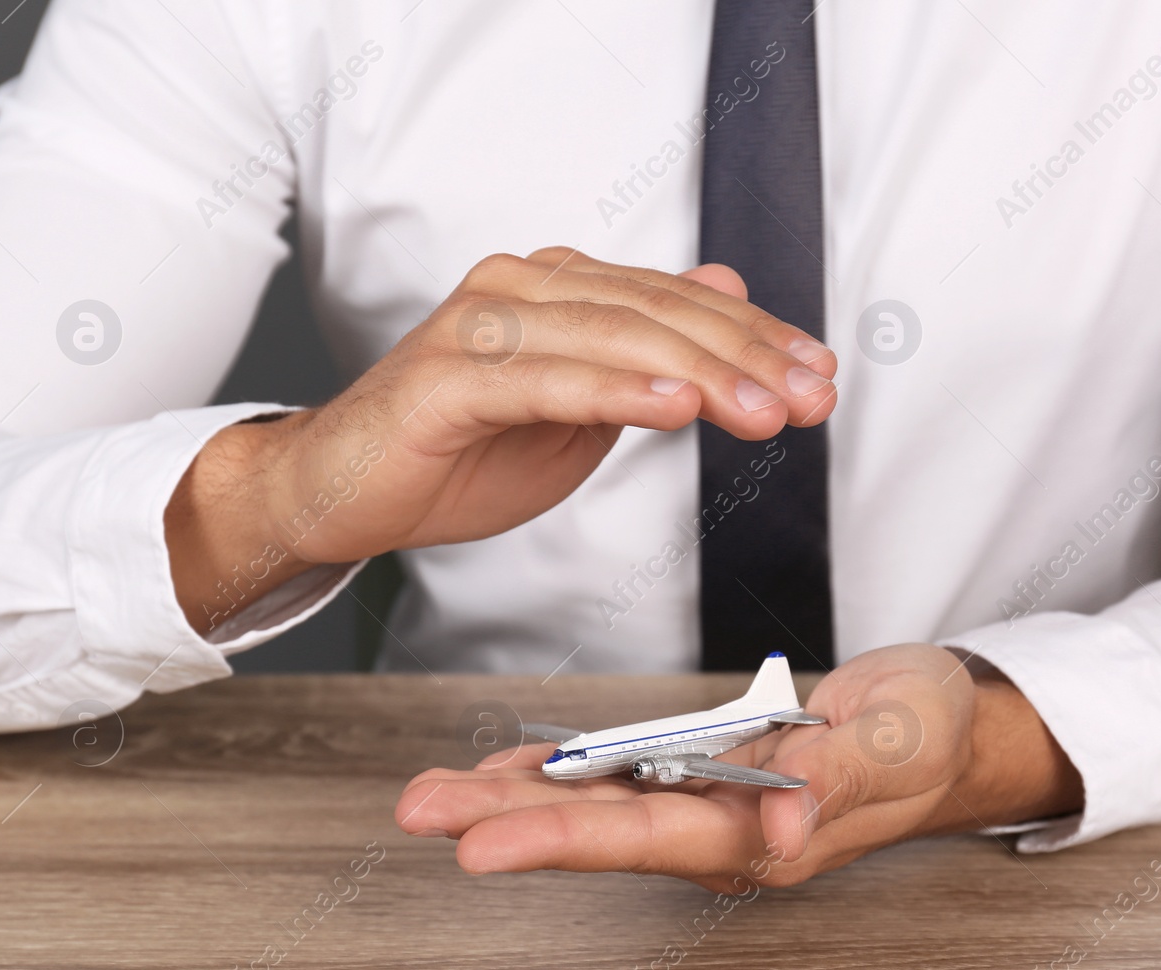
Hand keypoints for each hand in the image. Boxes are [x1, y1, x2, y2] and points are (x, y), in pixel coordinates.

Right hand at [164, 247, 836, 631]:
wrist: (342, 492)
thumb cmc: (458, 454)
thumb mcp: (581, 409)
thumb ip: (649, 354)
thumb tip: (726, 290)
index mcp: (560, 290)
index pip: (678, 302)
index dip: (757, 337)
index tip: (818, 375)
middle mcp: (523, 288)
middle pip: (657, 312)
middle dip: (746, 357)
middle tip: (807, 397)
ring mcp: (481, 326)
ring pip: (613, 337)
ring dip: (699, 373)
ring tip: (763, 411)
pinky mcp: (446, 378)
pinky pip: (545, 379)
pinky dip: (614, 390)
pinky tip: (672, 407)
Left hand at [393, 644, 1083, 891]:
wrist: (943, 724)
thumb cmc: (932, 731)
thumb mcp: (904, 739)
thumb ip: (844, 776)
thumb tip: (785, 818)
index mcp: (770, 835)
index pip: (651, 839)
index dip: (564, 840)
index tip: (481, 848)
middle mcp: (726, 832)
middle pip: (600, 831)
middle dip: (505, 823)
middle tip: (419, 810)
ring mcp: (711, 805)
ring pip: (598, 805)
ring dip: (513, 800)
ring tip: (434, 792)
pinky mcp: (705, 773)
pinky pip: (620, 776)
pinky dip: (560, 771)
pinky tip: (505, 769)